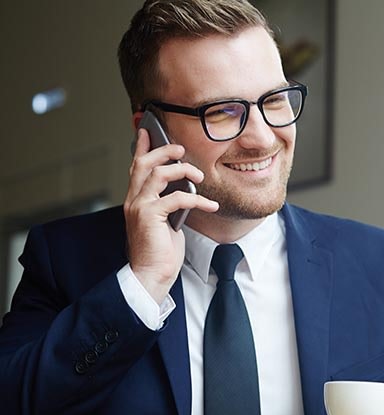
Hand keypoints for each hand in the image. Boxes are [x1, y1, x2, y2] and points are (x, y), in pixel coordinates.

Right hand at [124, 128, 218, 302]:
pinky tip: (210, 205)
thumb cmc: (159, 251)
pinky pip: (176, 198)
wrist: (150, 275)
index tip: (147, 130)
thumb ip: (168, 204)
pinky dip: (197, 199)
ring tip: (199, 176)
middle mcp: (133, 200)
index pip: (136, 167)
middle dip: (163, 151)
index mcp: (135, 200)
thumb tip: (184, 191)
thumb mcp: (165, 221)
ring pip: (158, 174)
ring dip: (182, 171)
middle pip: (144, 164)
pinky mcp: (150, 216)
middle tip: (181, 149)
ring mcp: (139, 207)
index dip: (141, 147)